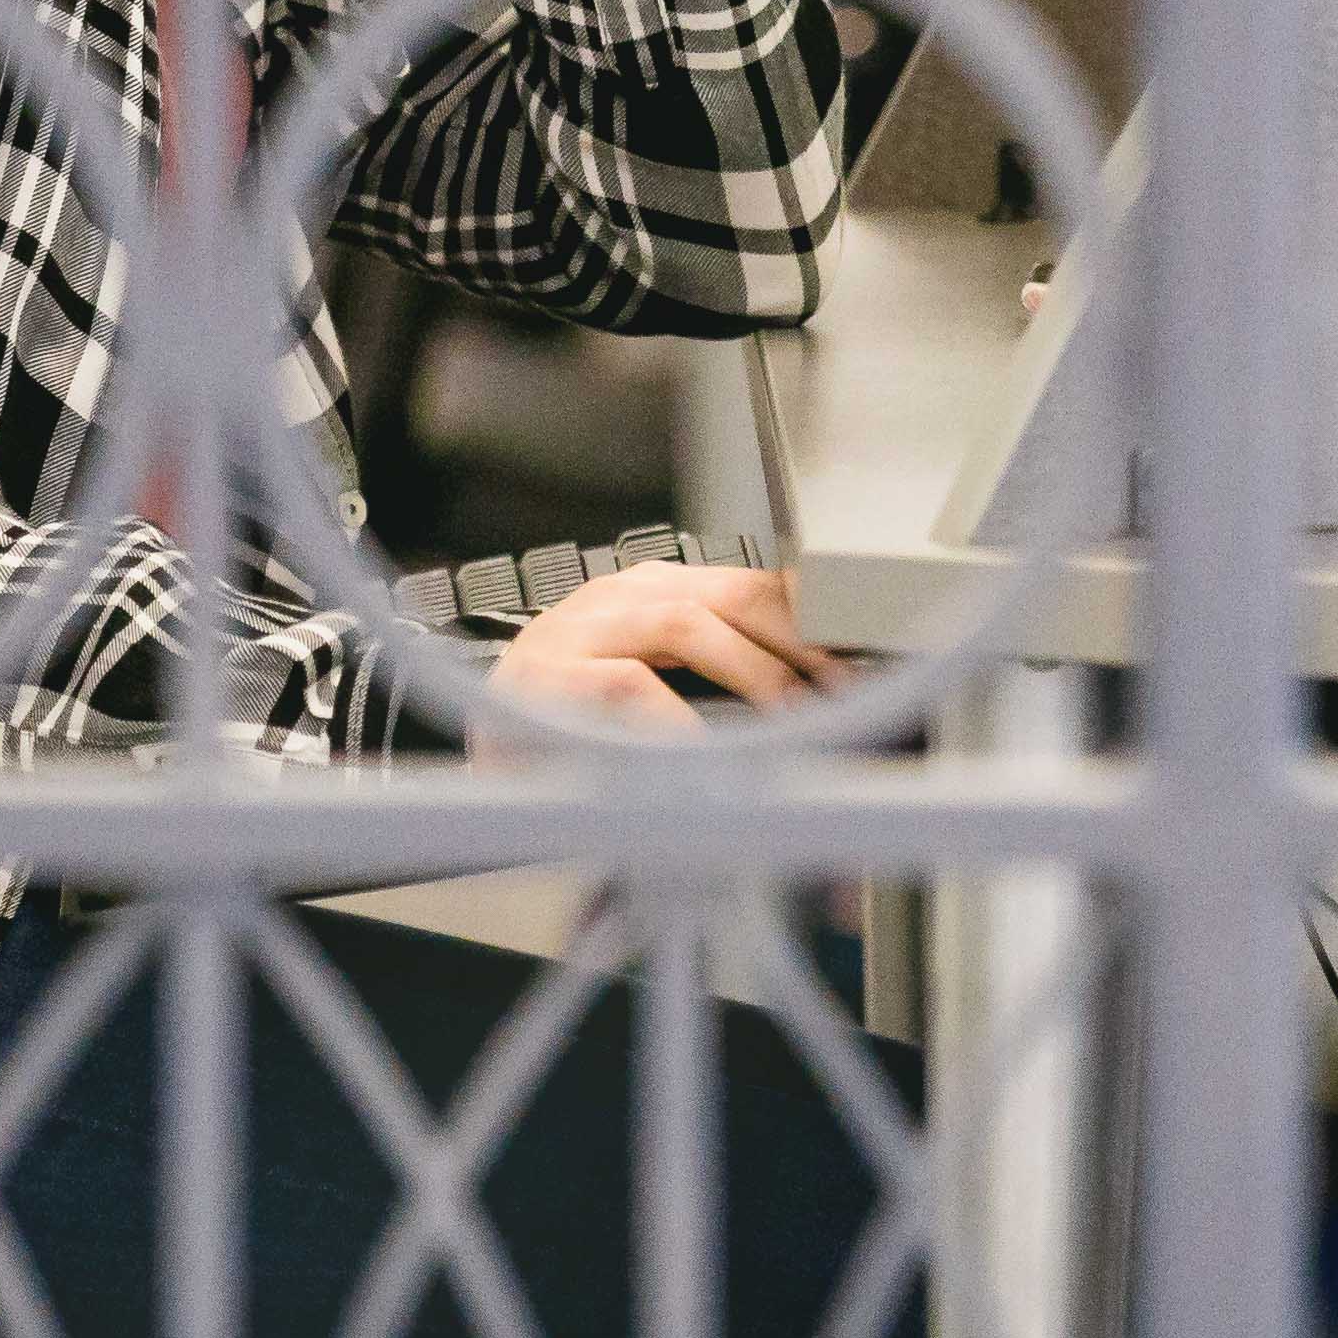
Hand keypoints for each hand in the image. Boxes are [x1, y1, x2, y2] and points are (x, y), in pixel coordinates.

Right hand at [480, 556, 847, 733]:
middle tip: (842, 691)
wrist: (480, 749)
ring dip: (752, 674)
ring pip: (688, 625)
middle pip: (729, 595)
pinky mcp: (549, 676)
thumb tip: (812, 696)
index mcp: (652, 592)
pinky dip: (678, 720)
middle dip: (796, 643)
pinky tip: (710, 753)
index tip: (857, 658)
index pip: (747, 585)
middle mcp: (620, 596)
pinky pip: (631, 685)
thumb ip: (719, 676)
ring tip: (793, 718)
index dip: (806, 620)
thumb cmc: (576, 724)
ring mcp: (581, 630)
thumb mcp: (658, 686)